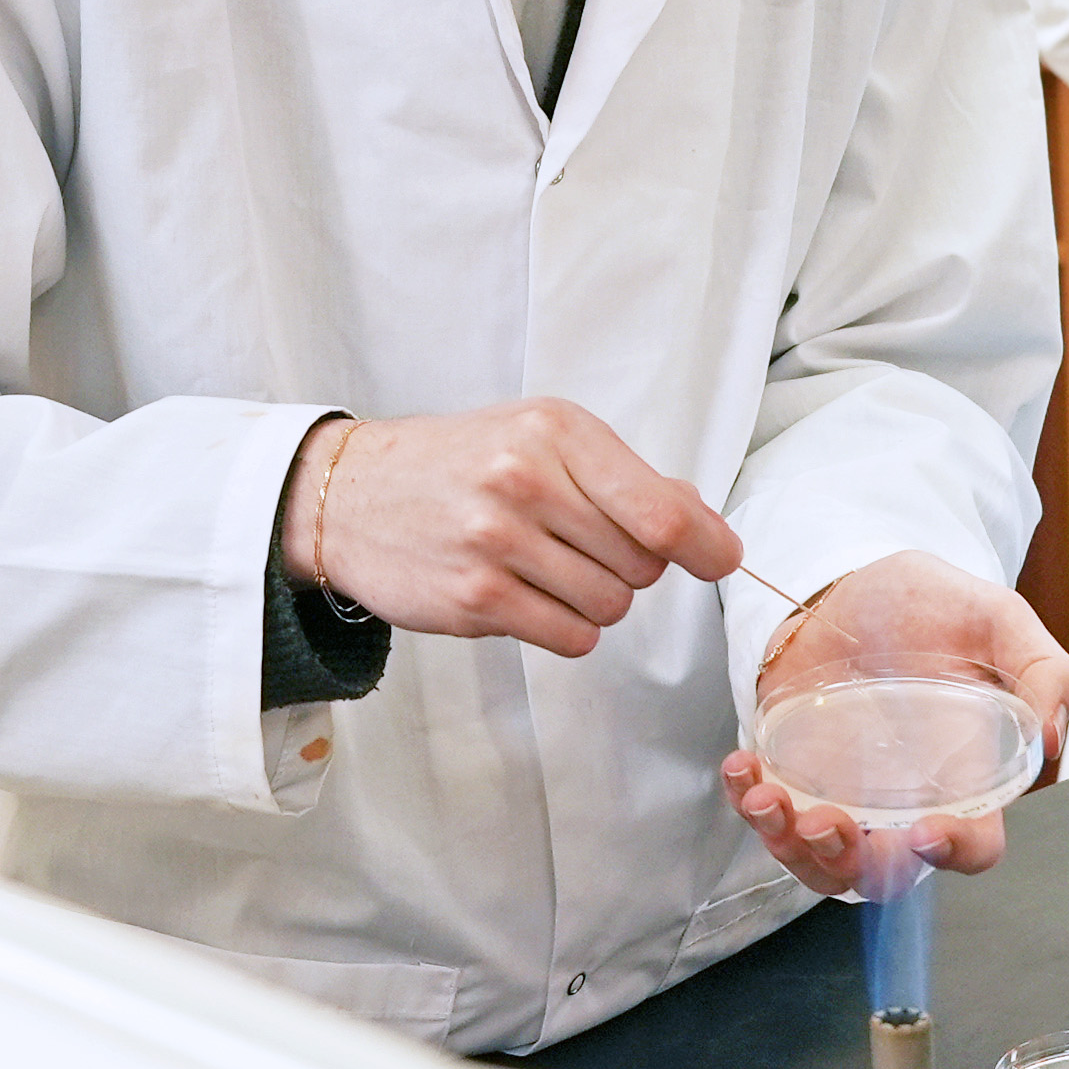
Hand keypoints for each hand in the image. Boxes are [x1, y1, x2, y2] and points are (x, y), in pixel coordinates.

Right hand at [280, 401, 736, 658]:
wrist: (350, 495)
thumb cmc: (457, 463)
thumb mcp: (539, 438)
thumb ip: (623, 478)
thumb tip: (704, 527)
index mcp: (554, 431)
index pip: (661, 510)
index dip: (705, 545)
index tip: (719, 558)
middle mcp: (525, 480)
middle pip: (643, 564)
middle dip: (630, 565)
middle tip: (582, 546)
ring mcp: (496, 542)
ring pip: (611, 605)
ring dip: (595, 600)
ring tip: (546, 569)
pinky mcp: (474, 598)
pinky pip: (571, 637)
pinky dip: (565, 627)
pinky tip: (527, 597)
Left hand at [722, 550, 1068, 896]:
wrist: (858, 580)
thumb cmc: (938, 607)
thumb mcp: (1000, 620)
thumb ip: (1045, 672)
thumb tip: (1053, 739)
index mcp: (968, 779)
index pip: (974, 845)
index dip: (956, 852)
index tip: (926, 831)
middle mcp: (906, 801)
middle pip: (884, 871)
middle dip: (850, 861)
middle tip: (826, 822)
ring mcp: (846, 795)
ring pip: (820, 860)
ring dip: (789, 845)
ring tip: (767, 799)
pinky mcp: (794, 775)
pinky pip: (771, 815)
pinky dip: (748, 803)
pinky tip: (740, 769)